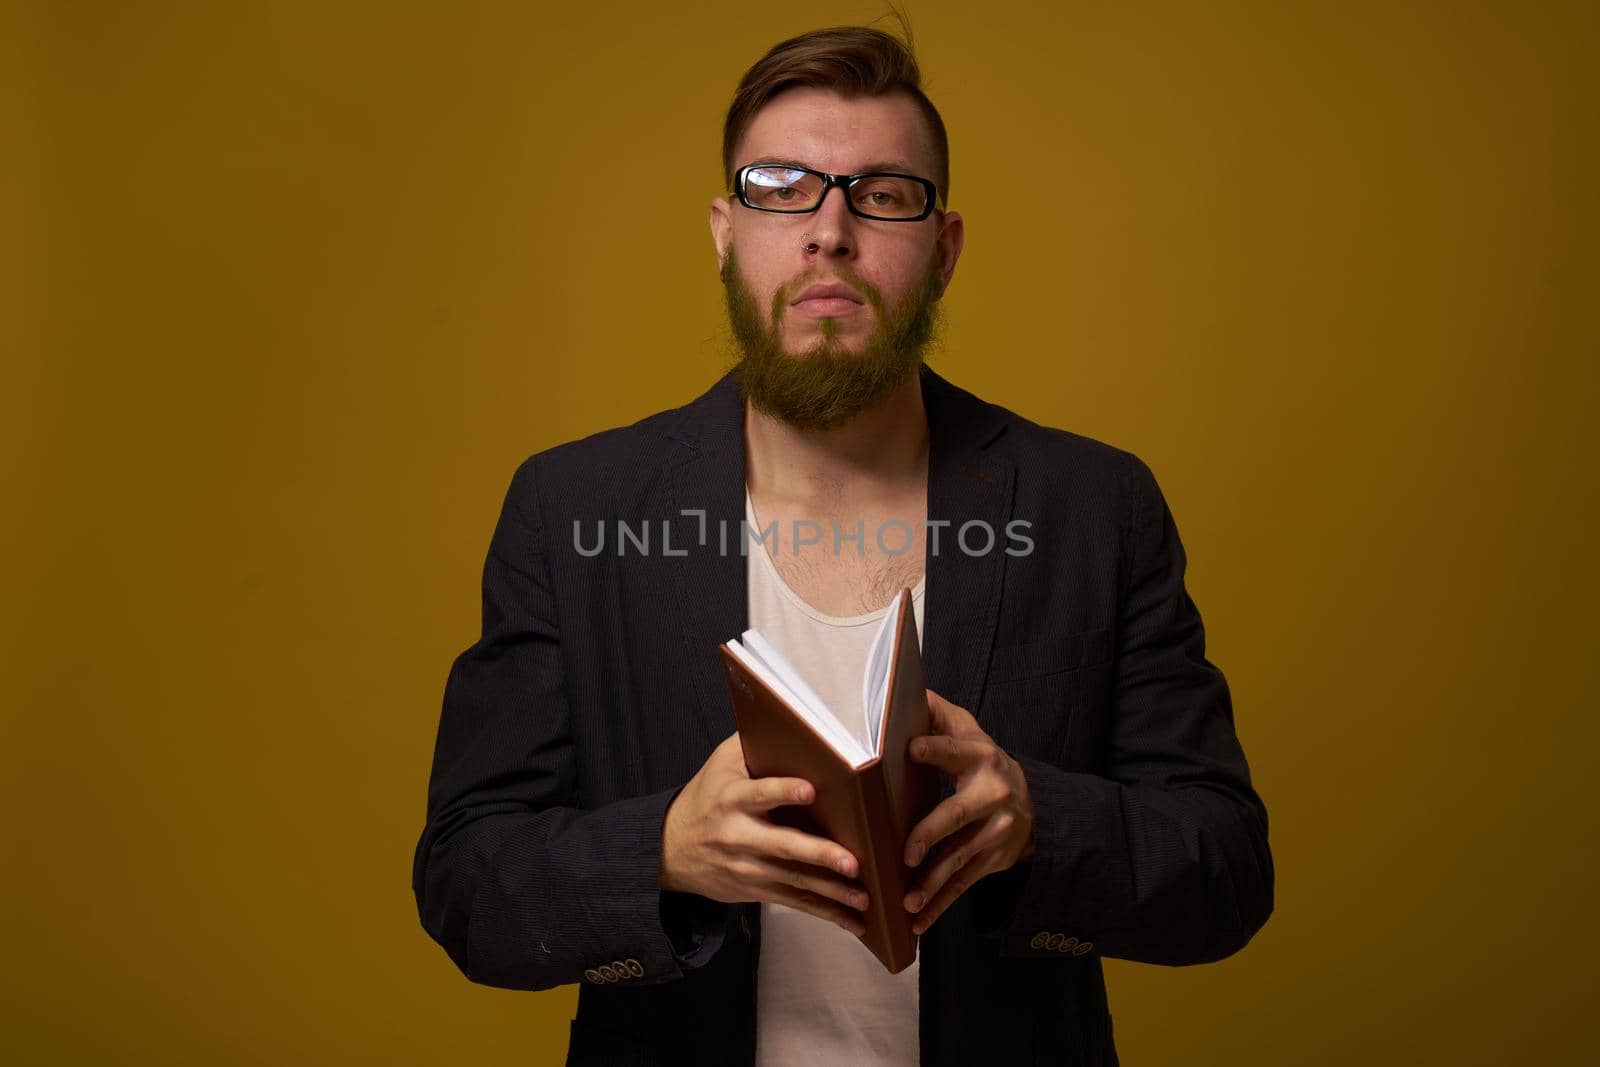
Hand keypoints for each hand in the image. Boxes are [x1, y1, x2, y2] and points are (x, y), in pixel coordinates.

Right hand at [661, 732, 870, 936]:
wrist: (671, 848)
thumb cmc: (707, 796)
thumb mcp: (720, 764)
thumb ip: (752, 743)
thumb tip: (788, 715)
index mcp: (732, 799)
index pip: (760, 793)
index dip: (783, 791)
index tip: (810, 789)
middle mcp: (740, 835)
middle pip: (783, 846)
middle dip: (819, 855)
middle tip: (852, 862)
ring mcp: (748, 868)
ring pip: (794, 882)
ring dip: (831, 893)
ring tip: (864, 899)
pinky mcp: (756, 890)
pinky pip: (794, 902)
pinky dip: (825, 914)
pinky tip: (853, 922)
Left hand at [901, 688, 1035, 933]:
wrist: (1031, 800)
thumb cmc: (979, 759)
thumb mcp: (965, 730)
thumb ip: (935, 713)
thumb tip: (902, 687)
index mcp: (979, 757)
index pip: (954, 751)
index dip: (935, 748)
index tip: (910, 748)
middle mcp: (992, 793)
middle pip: (958, 815)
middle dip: (931, 834)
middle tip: (906, 853)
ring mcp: (997, 831)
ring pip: (961, 858)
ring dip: (933, 883)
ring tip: (907, 901)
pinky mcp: (995, 860)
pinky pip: (965, 884)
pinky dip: (941, 906)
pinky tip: (918, 923)